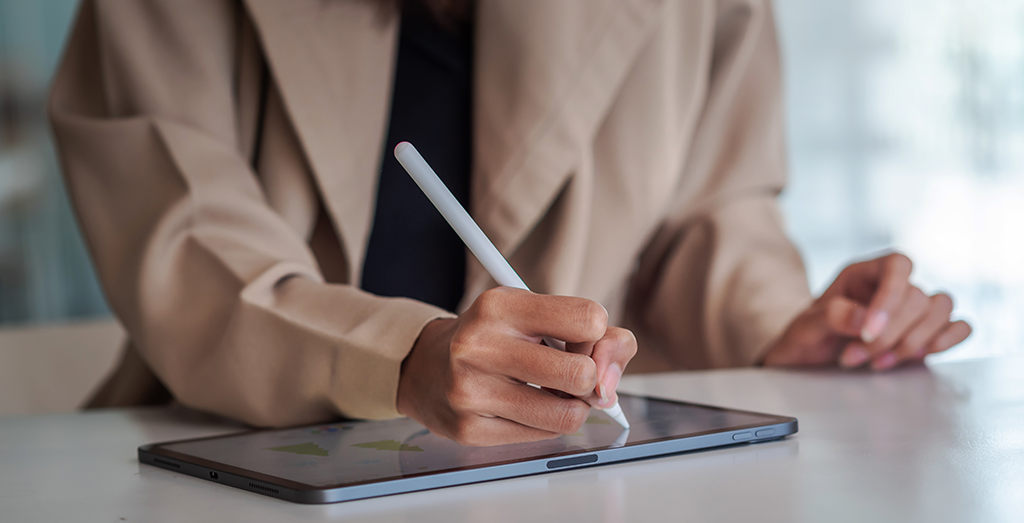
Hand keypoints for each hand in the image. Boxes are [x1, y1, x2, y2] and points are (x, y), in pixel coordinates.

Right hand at [397, 287, 636, 445]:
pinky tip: (526, 407)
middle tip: (572, 374)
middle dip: (589, 378)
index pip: (589, 319)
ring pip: (567, 415)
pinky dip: (547, 424)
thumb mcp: (537, 315)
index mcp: (499, 306)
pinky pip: (543, 436)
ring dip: (573, 407)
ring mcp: (471, 391)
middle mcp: (479, 346)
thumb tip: (611, 381)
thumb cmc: (496, 338)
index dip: (597, 335)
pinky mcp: (470, 430)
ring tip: (553, 393)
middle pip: (581, 373)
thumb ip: (596, 334)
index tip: (580, 339)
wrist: (427, 368)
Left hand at [762, 253, 970, 370]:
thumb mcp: (806, 327)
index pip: (897, 265)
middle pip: (917, 297)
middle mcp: (891, 287)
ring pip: (941, 309)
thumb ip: (830, 317)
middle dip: (890, 335)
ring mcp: (911, 310)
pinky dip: (948, 340)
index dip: (891, 297)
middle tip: (854, 357)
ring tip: (878, 364)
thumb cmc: (806, 338)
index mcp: (863, 274)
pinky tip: (921, 355)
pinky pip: (958, 326)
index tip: (868, 333)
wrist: (808, 362)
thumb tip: (865, 319)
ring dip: (915, 342)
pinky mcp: (925, 334)